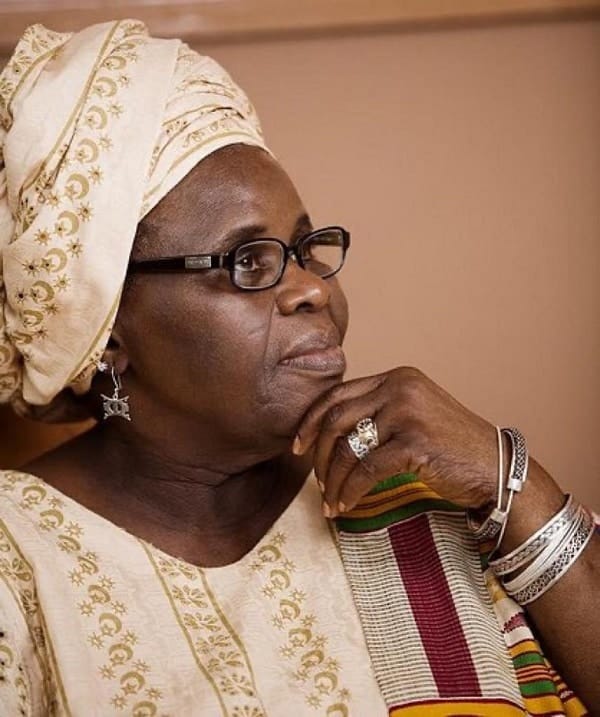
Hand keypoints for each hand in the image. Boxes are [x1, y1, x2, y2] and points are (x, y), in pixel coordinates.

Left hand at [293, 367, 498, 516]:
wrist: (497, 468)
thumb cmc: (451, 448)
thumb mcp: (413, 415)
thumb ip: (378, 412)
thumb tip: (328, 433)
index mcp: (397, 377)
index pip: (338, 393)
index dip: (311, 420)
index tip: (298, 445)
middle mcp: (401, 387)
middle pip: (336, 417)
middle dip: (317, 453)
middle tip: (313, 480)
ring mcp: (409, 413)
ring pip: (349, 447)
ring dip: (332, 479)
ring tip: (330, 501)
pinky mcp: (416, 443)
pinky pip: (367, 470)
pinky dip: (350, 491)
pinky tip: (345, 506)